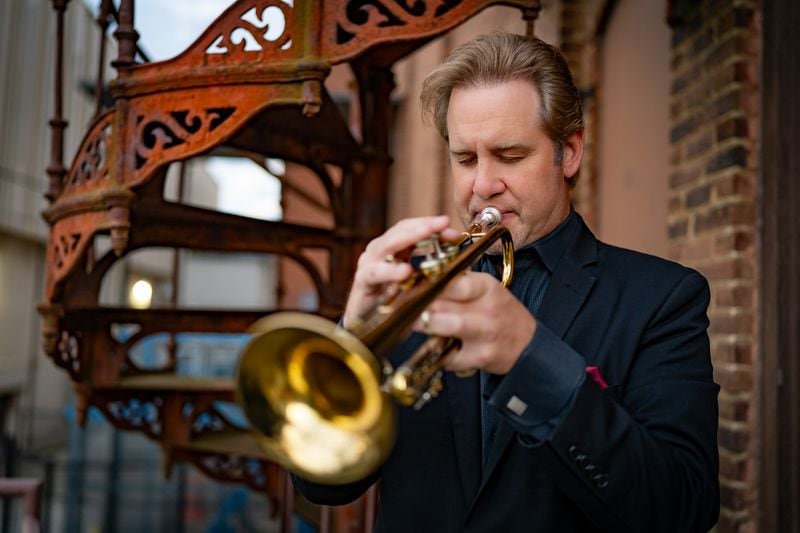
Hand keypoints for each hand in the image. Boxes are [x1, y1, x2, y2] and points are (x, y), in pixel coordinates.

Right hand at [343, 215, 459, 329]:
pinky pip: (375, 273)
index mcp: (393, 249)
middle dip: (423, 225)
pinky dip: (390, 270)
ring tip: (427, 232)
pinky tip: (406, 271)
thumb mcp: (418, 284)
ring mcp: (369, 264)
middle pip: (400, 231)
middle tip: (442, 223)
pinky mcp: (362, 282)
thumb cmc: (396, 304)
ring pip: (386, 245)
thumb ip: (433, 268)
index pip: (411, 228)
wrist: (371, 329)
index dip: (430, 224)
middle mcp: (379, 252)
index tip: (449, 225)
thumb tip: (459, 256)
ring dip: (407, 238)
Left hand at [416, 271, 536, 374]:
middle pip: (442, 303)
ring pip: (443, 326)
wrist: (528, 344)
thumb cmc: (501, 313)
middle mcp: (487, 308)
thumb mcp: (487, 290)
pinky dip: (438, 354)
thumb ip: (459, 284)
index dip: (426, 284)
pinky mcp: (481, 356)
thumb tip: (422, 278)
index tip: (408, 286)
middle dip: (417, 305)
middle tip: (400, 306)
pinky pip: (449, 356)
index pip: (452, 281)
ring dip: (423, 325)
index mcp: (486, 287)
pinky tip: (437, 349)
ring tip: (410, 323)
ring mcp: (484, 333)